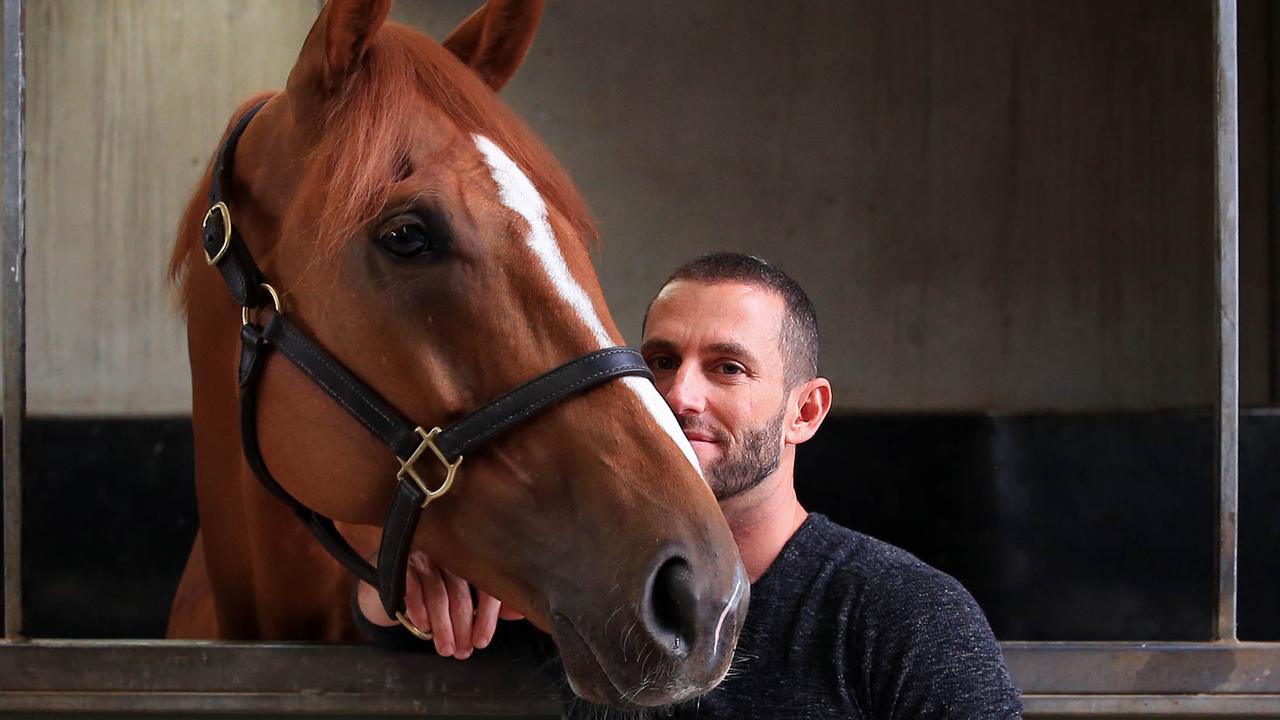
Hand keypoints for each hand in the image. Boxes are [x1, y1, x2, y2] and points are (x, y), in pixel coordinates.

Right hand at [356, 550, 521, 658]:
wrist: (392, 571)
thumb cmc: (436, 583)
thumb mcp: (463, 591)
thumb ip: (490, 601)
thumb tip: (518, 613)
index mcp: (471, 559)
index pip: (486, 586)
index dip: (486, 617)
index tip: (481, 642)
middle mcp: (450, 554)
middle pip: (461, 594)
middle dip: (462, 628)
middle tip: (462, 652)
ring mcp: (426, 556)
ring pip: (438, 595)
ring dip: (442, 627)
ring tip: (446, 649)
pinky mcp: (401, 562)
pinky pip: (412, 588)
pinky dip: (419, 610)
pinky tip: (423, 628)